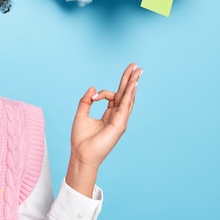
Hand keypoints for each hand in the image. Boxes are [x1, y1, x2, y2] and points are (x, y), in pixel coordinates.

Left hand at [65, 62, 142, 196]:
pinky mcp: (119, 125)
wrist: (81, 154)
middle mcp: (117, 116)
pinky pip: (125, 106)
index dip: (103, 93)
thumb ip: (86, 101)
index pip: (113, 96)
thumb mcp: (81, 115)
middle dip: (130, 80)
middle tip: (136, 66)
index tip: (93, 97)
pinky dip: (129, 95)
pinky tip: (132, 84)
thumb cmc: (81, 139)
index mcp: (109, 114)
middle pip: (125, 94)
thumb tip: (92, 88)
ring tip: (138, 70)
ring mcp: (120, 120)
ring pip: (128, 98)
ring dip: (132, 84)